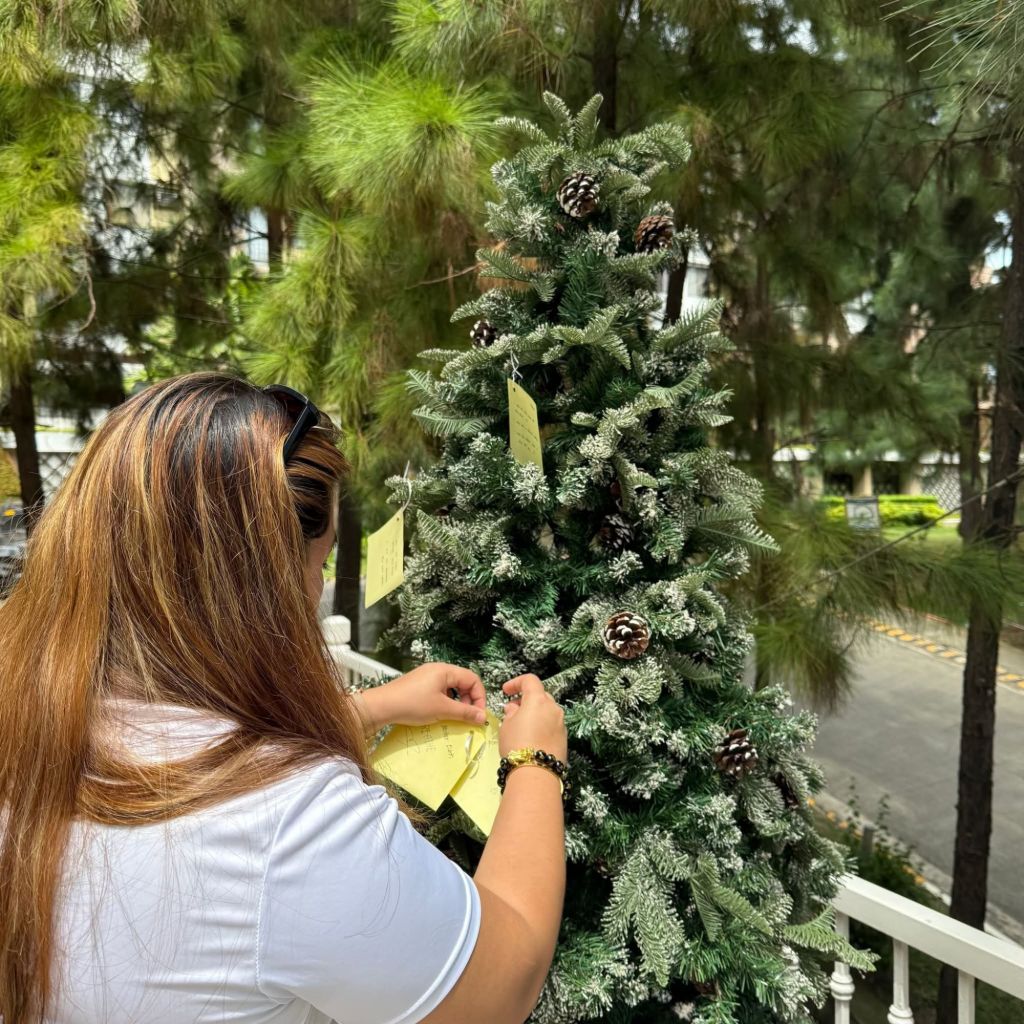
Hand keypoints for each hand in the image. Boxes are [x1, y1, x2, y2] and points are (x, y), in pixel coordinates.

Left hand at [355, 663, 486, 732]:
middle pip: (463, 682)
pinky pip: (439, 690)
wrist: (382, 706)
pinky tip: (439, 713)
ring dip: (457, 702)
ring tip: (453, 716)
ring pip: (451, 687)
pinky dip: (445, 701)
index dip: (479, 697)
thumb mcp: (442, 710)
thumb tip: (483, 718)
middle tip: (465, 717)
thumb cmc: (413, 705)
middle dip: (468, 700)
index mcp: (445, 670)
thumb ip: (465, 713)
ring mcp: (427, 676)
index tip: (478, 715)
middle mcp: (437, 669)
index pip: (472, 679)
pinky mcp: (419, 684)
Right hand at [499, 674, 566, 761]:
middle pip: (540, 696)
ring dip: (535, 714)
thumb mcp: (506, 726)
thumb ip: (511, 712)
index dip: (516, 683)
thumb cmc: (517, 745)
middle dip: (526, 700)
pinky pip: (551, 725)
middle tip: (512, 710)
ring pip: (547, 711)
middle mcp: (553, 708)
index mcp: (538, 700)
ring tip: (521, 726)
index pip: (530, 681)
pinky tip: (531, 738)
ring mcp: (561, 723)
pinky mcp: (564, 738)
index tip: (506, 691)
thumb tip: (514, 708)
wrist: (536, 773)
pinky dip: (542, 726)